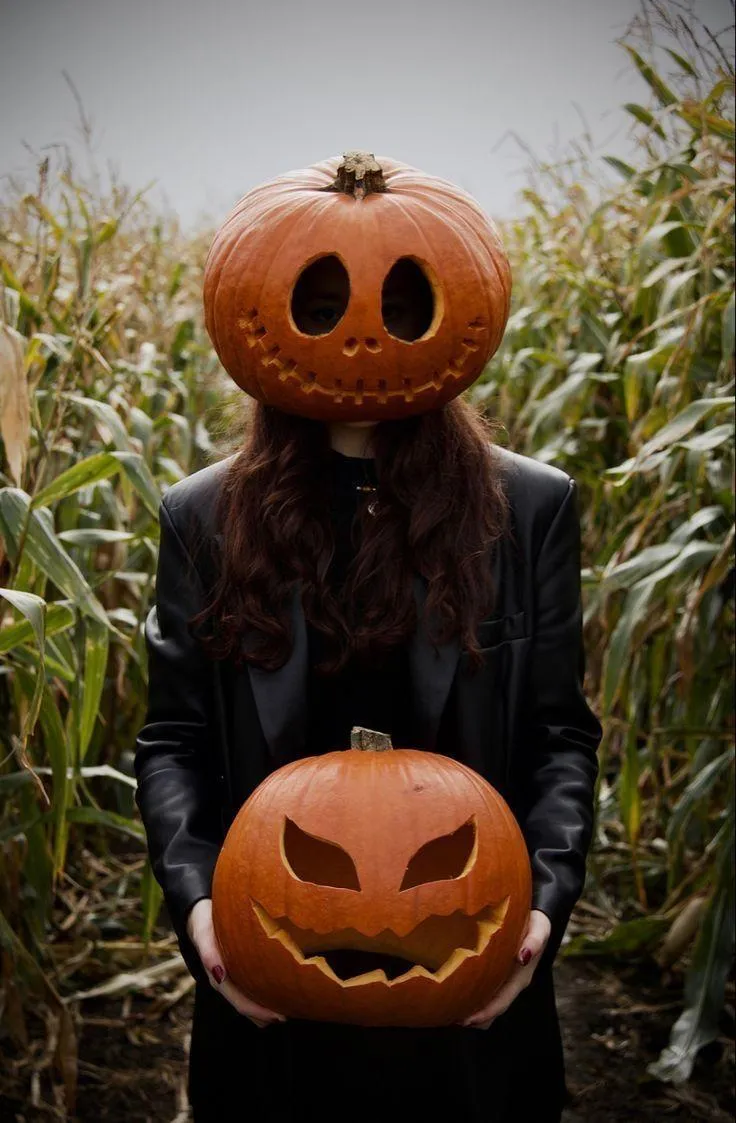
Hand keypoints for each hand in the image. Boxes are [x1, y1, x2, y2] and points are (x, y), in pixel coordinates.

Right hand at [186, 898, 286, 1027]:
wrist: (201, 911)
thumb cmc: (204, 921)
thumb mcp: (204, 933)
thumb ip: (209, 953)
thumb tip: (219, 976)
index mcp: (218, 977)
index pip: (239, 1002)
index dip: (258, 1012)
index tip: (278, 1016)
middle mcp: (225, 980)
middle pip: (246, 1005)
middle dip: (265, 1013)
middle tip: (288, 1014)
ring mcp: (232, 976)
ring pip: (249, 998)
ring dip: (265, 1006)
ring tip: (288, 1007)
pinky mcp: (238, 967)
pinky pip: (252, 984)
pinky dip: (264, 991)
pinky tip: (280, 989)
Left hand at [459, 908, 551, 1028]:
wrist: (537, 920)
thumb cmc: (537, 925)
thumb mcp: (539, 929)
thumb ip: (534, 942)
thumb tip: (523, 956)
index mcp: (520, 979)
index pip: (501, 1002)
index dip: (485, 1013)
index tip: (466, 1020)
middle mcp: (512, 985)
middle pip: (493, 1010)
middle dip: (474, 1017)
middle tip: (450, 1017)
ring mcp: (505, 982)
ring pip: (488, 1005)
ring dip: (472, 1010)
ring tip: (449, 1010)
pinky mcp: (498, 975)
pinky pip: (485, 992)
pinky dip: (472, 997)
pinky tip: (456, 992)